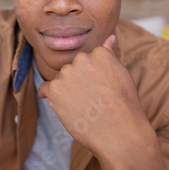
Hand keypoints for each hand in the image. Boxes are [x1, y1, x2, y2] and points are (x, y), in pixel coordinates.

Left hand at [38, 35, 153, 162]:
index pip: (87, 61)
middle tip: (93, 100)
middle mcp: (81, 59)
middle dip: (78, 82)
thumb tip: (110, 37)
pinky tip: (63, 105)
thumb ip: (109, 55)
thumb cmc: (124, 105)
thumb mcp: (121, 74)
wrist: (119, 132)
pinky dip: (49, 96)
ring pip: (61, 80)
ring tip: (84, 106)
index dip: (93, 78)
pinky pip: (45, 89)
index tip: (101, 90)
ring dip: (67, 91)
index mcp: (98, 52)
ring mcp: (66, 73)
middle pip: (73, 69)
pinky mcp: (54, 89)